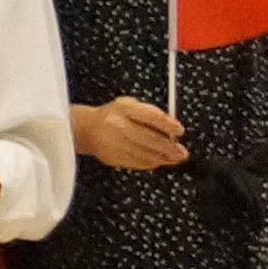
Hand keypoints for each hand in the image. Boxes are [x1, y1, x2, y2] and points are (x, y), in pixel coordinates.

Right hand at [72, 96, 188, 172]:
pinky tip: (156, 161)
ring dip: (162, 158)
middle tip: (181, 152)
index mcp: (124, 108)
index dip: (168, 125)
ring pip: (144, 153)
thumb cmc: (113, 115)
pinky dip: (149, 163)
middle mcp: (118, 125)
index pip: (151, 116)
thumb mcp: (130, 105)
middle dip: (168, 147)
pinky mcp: (112, 157)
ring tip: (173, 158)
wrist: (87, 128)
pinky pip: (136, 162)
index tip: (179, 131)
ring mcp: (114, 142)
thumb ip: (151, 113)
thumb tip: (171, 127)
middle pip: (149, 138)